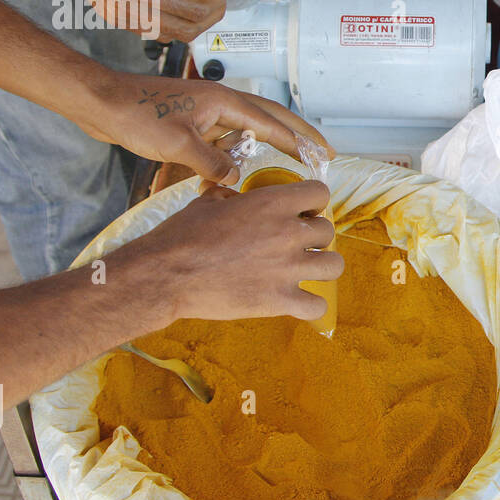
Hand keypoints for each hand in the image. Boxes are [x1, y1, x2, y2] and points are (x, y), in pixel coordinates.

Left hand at [80, 72, 332, 183]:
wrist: (101, 102)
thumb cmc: (137, 116)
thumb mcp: (179, 146)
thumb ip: (213, 163)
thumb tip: (237, 179)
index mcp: (225, 102)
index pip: (274, 123)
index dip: (301, 141)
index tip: (323, 155)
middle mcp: (222, 103)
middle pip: (272, 118)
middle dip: (299, 135)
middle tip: (324, 152)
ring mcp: (208, 111)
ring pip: (248, 130)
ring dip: (266, 146)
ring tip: (288, 166)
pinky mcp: (193, 122)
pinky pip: (225, 139)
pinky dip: (235, 154)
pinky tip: (235, 172)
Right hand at [118, 180, 343, 321]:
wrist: (165, 274)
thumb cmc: (182, 235)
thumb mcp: (209, 201)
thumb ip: (233, 196)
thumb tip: (236, 195)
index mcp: (273, 203)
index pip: (320, 193)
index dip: (312, 202)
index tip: (302, 211)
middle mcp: (288, 234)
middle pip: (328, 231)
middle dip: (314, 236)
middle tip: (296, 244)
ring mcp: (287, 269)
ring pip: (334, 265)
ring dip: (322, 266)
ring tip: (306, 270)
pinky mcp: (279, 300)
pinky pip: (317, 306)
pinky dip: (311, 306)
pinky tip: (299, 302)